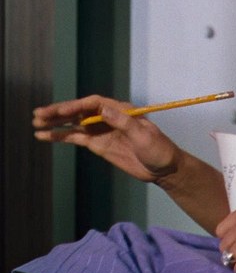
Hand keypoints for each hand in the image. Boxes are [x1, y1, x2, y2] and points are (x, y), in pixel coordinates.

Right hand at [33, 95, 181, 183]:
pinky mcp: (98, 144)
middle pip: (80, 111)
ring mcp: (102, 131)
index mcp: (122, 110)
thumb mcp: (143, 135)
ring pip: (75, 123)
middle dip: (59, 112)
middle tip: (38, 114)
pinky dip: (61, 137)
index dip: (76, 105)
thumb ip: (124, 122)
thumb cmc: (158, 149)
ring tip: (36, 122)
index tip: (61, 111)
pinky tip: (45, 136)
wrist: (163, 168)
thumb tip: (103, 109)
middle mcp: (109, 117)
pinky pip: (76, 138)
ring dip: (56, 123)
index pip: (94, 103)